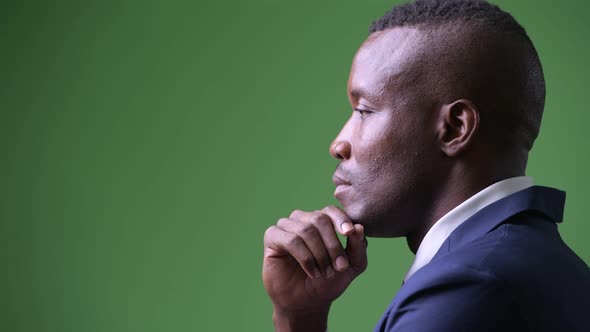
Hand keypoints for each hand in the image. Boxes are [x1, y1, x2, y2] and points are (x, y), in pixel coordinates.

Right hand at [262, 205, 367, 330]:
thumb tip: (359, 227)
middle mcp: (303, 219)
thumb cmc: (328, 282)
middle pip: (320, 219)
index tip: (349, 233)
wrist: (307, 303)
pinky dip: (305, 258)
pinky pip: (291, 240)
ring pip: (305, 230)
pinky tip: (312, 272)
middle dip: (332, 244)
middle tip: (339, 267)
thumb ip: (358, 247)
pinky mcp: (272, 237)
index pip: (331, 210)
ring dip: (319, 254)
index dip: (341, 219)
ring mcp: (286, 226)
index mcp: (321, 221)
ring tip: (325, 272)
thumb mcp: (352, 266)